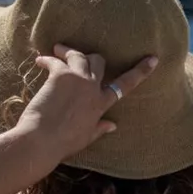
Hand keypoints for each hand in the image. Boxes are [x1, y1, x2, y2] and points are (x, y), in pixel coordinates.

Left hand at [13, 45, 157, 159]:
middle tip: (76, 56)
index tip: (153, 59)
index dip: (140, 71)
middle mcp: (93, 88)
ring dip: (68, 51)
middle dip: (91, 57)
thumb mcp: (86, 137)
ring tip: (57, 50)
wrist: (42, 140)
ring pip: (79, 55)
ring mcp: (79, 79)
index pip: (126, 85)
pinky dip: (47, 59)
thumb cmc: (62, 143)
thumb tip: (113, 125)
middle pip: (98, 62)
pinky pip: (55, 60)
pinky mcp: (61, 75)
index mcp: (101, 104)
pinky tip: (40, 61)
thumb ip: (100, 128)